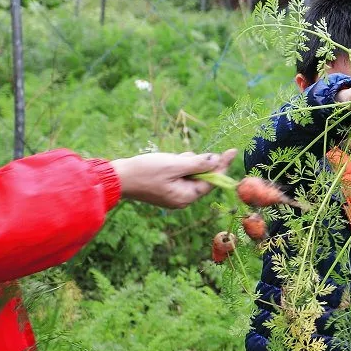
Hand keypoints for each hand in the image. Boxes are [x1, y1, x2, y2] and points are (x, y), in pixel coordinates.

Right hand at [111, 149, 236, 208]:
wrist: (118, 177)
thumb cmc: (146, 171)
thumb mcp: (175, 165)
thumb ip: (198, 164)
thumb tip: (216, 160)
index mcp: (186, 197)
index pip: (212, 181)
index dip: (222, 165)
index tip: (232, 151)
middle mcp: (182, 199)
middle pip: (201, 177)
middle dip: (196, 163)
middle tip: (182, 157)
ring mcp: (173, 194)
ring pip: (190, 173)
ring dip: (185, 162)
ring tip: (169, 159)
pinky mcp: (166, 188)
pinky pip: (179, 174)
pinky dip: (177, 165)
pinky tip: (166, 160)